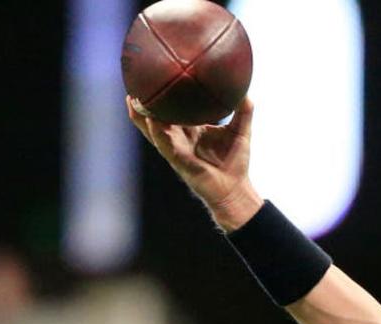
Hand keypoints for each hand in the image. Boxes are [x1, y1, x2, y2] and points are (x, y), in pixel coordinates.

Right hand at [126, 95, 263, 229]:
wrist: (236, 190)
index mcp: (191, 130)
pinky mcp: (181, 163)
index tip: (153, 77)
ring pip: (155, 132)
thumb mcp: (240, 131)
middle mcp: (180, 139)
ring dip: (143, 118)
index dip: (162, 96)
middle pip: (156, 119)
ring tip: (134, 101)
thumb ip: (243, 111)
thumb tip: (246, 90)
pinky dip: (160, 134)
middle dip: (143, 105)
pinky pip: (168, 147)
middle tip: (134, 85)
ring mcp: (178, 151)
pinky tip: (153, 122)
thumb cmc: (235, 162)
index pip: (172, 110)